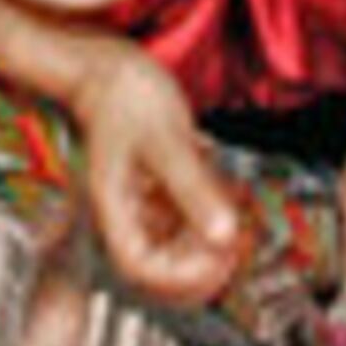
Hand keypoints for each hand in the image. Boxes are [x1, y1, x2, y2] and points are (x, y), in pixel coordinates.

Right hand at [71, 49, 248, 306]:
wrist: (111, 69)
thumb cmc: (127, 96)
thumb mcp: (166, 141)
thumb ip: (193, 188)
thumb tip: (224, 235)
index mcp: (116, 209)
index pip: (141, 268)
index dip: (181, 276)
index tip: (219, 258)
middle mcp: (127, 215)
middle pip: (160, 269)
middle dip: (200, 265)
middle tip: (234, 243)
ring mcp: (142, 206)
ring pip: (176, 249)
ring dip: (208, 243)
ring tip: (234, 217)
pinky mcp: (157, 193)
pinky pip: (184, 223)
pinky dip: (208, 217)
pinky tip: (223, 194)